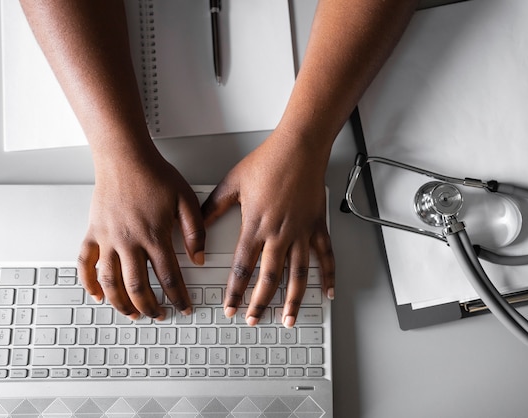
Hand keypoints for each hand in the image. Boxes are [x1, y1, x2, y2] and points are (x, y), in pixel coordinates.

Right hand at [78, 154, 205, 319]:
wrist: (124, 156)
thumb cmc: (154, 175)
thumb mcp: (186, 199)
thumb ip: (194, 230)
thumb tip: (199, 257)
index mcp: (154, 234)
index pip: (169, 277)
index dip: (178, 297)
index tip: (184, 307)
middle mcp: (129, 240)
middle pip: (138, 286)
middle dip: (150, 307)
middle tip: (159, 315)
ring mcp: (107, 238)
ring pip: (110, 281)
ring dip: (121, 302)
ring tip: (133, 313)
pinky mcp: (93, 232)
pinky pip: (84, 263)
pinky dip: (88, 282)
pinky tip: (97, 295)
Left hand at [201, 130, 334, 327]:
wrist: (299, 148)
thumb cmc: (268, 161)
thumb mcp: (232, 182)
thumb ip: (213, 207)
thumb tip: (199, 225)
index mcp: (256, 225)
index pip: (242, 268)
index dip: (235, 291)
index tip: (231, 307)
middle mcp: (279, 234)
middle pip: (269, 278)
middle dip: (260, 303)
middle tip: (254, 319)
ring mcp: (301, 232)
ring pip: (298, 275)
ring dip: (292, 300)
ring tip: (287, 318)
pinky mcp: (317, 227)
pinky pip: (326, 256)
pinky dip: (328, 276)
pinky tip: (327, 292)